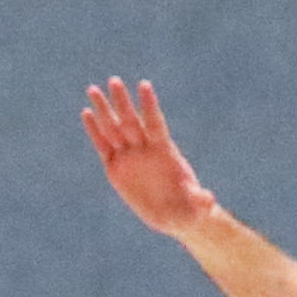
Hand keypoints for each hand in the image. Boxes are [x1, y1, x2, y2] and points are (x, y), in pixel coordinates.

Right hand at [82, 77, 217, 240]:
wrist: (174, 216)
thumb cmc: (188, 209)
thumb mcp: (196, 208)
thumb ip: (200, 201)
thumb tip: (209, 199)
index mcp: (165, 153)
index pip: (155, 124)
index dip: (150, 106)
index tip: (144, 85)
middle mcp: (145, 150)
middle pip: (132, 122)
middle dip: (123, 102)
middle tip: (114, 80)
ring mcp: (130, 157)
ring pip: (114, 129)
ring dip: (104, 110)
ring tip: (93, 89)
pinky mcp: (116, 168)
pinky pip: (103, 146)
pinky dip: (95, 131)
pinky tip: (86, 113)